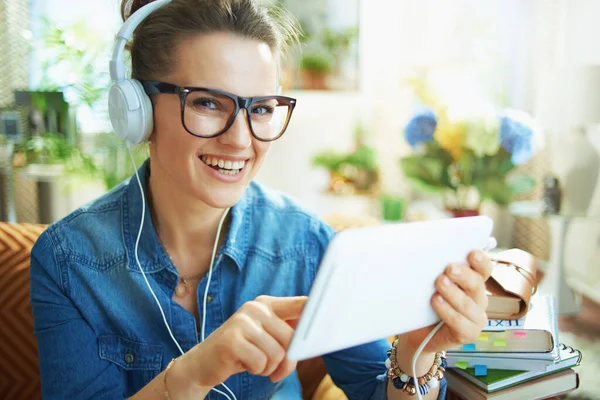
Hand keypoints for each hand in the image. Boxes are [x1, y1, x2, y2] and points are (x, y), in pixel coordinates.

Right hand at [185, 295, 305, 387]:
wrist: (204, 363)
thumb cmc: (242, 351)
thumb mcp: (265, 337)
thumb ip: (286, 331)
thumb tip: (312, 336)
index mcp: (266, 304)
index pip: (299, 304)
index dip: (316, 311)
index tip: (333, 317)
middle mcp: (255, 308)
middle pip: (291, 338)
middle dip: (286, 361)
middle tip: (274, 369)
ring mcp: (242, 322)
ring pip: (277, 353)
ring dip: (269, 367)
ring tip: (255, 363)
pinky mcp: (232, 340)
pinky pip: (261, 363)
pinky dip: (256, 371)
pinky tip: (244, 365)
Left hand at [402, 250, 492, 354]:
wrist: (418, 333)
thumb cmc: (425, 302)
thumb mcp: (430, 282)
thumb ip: (436, 269)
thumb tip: (427, 250)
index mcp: (473, 282)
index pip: (483, 269)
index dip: (480, 261)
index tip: (472, 253)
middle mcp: (478, 299)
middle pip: (476, 285)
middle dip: (464, 275)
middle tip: (449, 268)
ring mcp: (476, 318)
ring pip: (468, 304)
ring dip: (453, 292)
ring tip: (440, 282)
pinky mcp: (468, 334)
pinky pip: (459, 322)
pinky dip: (447, 310)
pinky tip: (436, 301)